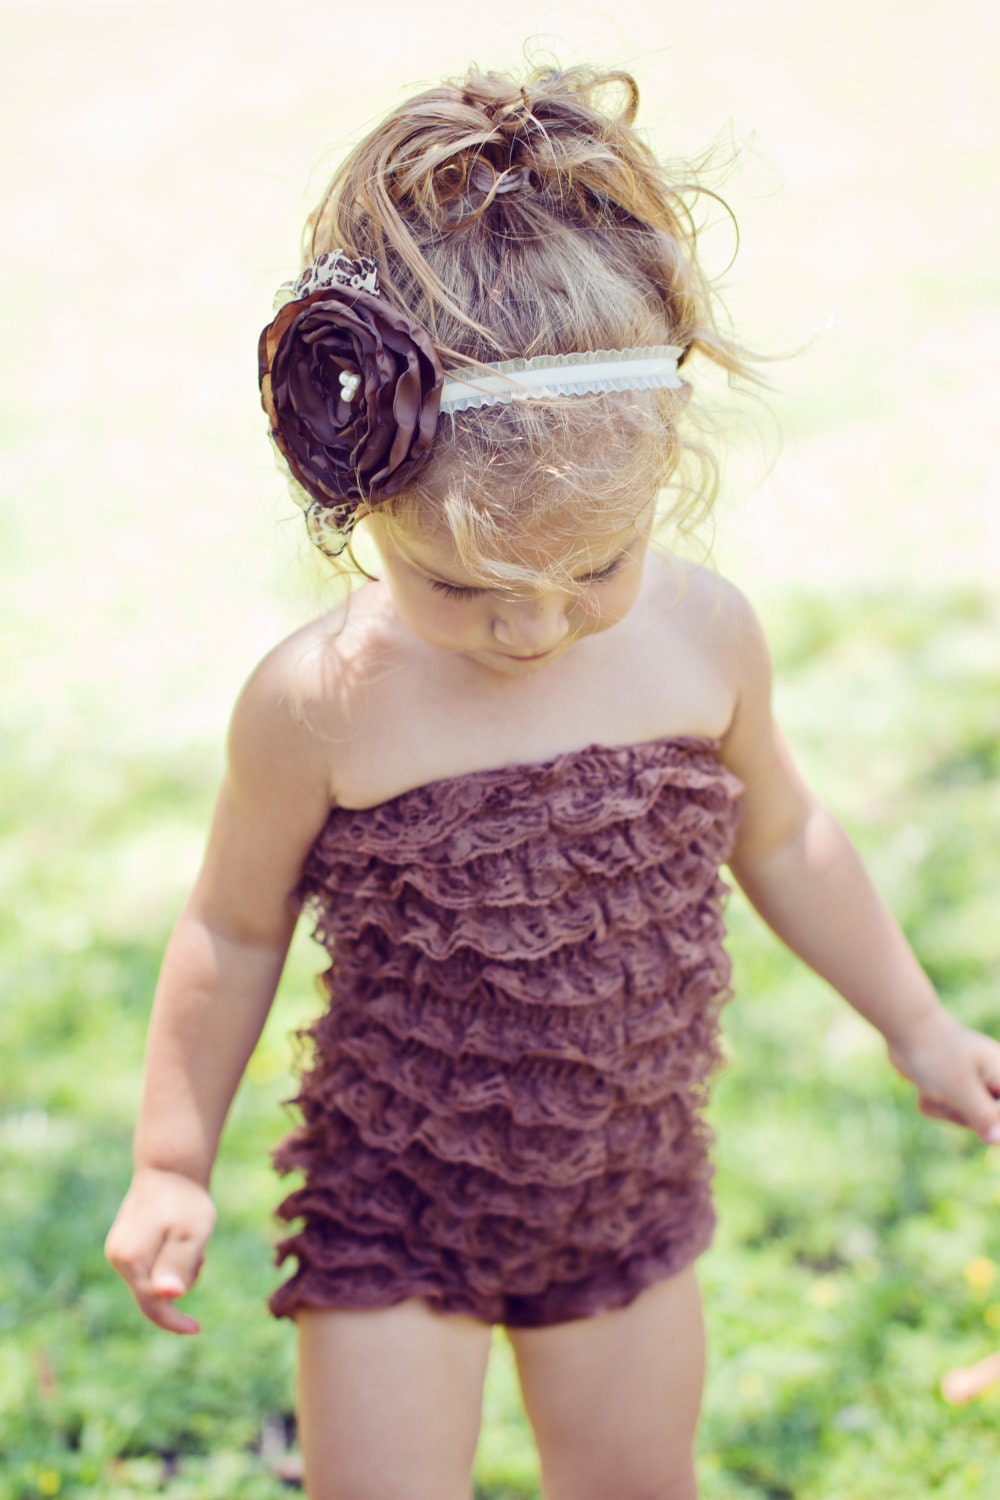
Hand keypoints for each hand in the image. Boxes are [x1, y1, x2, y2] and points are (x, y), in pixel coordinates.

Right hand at [105, 1167, 215, 1333]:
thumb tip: (168, 1295)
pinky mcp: (126, 1246)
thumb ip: (179, 1265)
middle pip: (154, 1294)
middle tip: (199, 1251)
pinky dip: (169, 1260)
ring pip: (153, 1281)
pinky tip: (180, 1237)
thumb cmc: (185, 1201)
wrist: (171, 1168)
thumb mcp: (191, 1233)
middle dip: (180, 1282)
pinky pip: (151, 1268)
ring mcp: (119, 1251)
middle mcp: (118, 1258)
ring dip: (177, 1269)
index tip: (197, 1329)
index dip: (174, 1321)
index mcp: (131, 1259)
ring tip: (189, 1239)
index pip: (152, 1306)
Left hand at [887, 1008, 999, 1143]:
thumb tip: (998, 1139)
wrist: (903, 1027)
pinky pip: (946, 1112)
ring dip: (943, 1109)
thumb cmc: (935, 1054)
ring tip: (933, 1088)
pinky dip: (932, 1104)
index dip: (992, 1119)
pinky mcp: (950, 1088)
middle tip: (948, 1095)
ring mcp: (970, 1084)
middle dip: (962, 1115)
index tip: (969, 1108)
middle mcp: (991, 1079)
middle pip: (988, 1122)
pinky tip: (923, 1087)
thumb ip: (983, 1115)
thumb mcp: (960, 1088)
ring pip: (964, 1119)